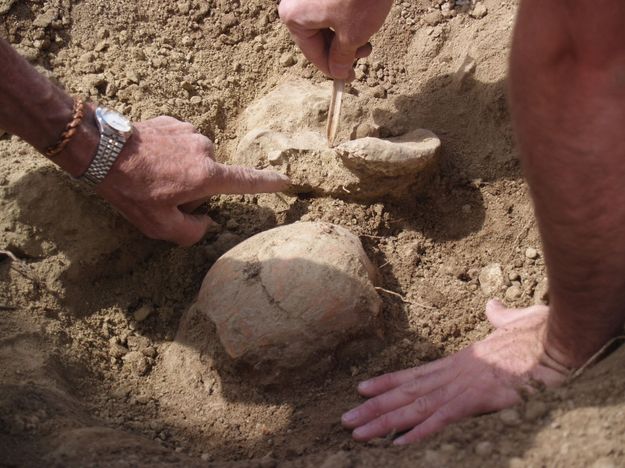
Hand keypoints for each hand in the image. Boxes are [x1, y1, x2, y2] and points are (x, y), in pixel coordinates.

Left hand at [96, 116, 289, 245]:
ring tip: (152, 176)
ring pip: (195, 159)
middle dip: (193, 189)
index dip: (267, 183)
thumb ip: (192, 232)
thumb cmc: (131, 190)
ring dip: (181, 170)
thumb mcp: (159, 226)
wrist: (101, 148)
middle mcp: (205, 150)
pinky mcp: (174, 122)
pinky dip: (170, 154)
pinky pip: (181, 143)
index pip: (246, 181)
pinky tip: (149, 160)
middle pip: (211, 177)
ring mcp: (189, 132)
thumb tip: (206, 223)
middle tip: (163, 194)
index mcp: (207, 176)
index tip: (286, 181)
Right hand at [278, 0, 392, 79]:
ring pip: (326, 23)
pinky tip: (363, 20)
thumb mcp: (353, 35)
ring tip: (366, 38)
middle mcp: (296, 3)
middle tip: (363, 54)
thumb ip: (342, 58)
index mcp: (294, 17)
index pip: (312, 54)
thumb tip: (338, 72)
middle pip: (318, 37)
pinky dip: (345, 19)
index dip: (332, 69)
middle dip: (342, 50)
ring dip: (346, 36)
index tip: (349, 78)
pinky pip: (330, 8)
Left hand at [341, 300, 570, 444]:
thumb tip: (493, 307)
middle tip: (346, 420)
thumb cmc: (540, 330)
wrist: (558, 336)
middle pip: (407, 393)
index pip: (415, 374)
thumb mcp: (515, 323)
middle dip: (374, 407)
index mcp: (460, 361)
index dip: (387, 383)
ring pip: (416, 407)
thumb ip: (499, 318)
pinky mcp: (479, 399)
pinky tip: (398, 443)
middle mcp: (454, 373)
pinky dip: (420, 431)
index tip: (361, 389)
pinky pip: (443, 418)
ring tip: (357, 433)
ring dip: (385, 422)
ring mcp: (464, 386)